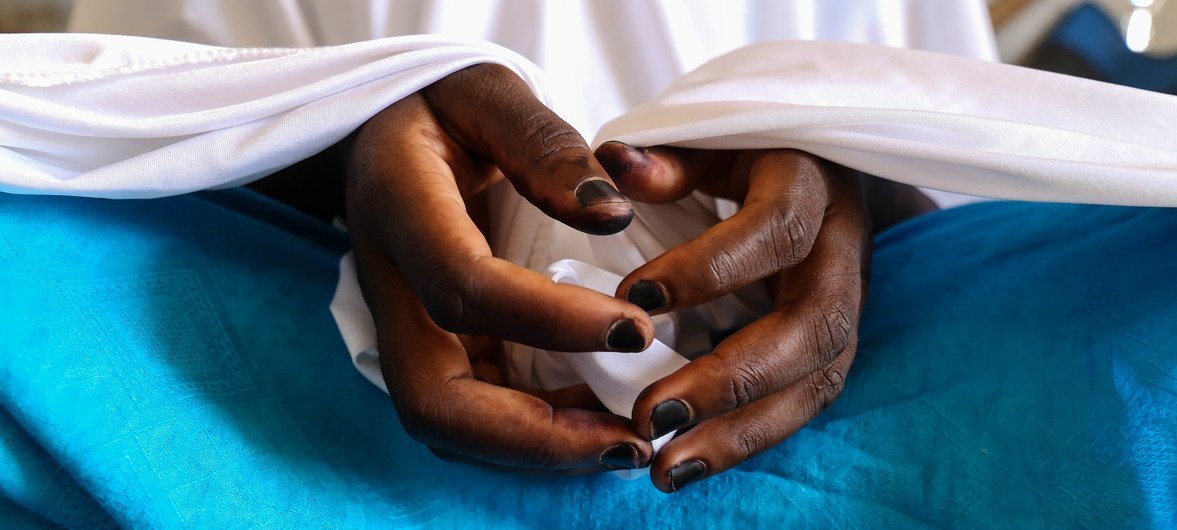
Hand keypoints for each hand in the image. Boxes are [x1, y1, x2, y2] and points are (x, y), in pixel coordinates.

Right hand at [344, 65, 657, 471]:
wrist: (380, 139)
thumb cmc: (440, 108)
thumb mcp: (488, 92)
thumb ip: (545, 146)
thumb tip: (611, 216)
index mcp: (397, 209)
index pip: (463, 287)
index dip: (548, 321)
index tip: (636, 329)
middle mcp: (389, 288)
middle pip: (433, 400)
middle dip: (533, 438)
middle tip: (630, 440)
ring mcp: (403, 329)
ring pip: (449, 425)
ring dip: (537, 451)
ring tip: (628, 442)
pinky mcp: (429, 348)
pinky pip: (471, 416)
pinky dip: (533, 436)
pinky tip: (600, 422)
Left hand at [595, 142, 872, 490]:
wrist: (826, 167)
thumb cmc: (751, 150)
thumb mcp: (714, 137)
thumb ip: (668, 158)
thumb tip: (612, 163)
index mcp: (813, 185)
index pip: (777, 231)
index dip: (711, 269)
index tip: (634, 299)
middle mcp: (843, 251)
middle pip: (810, 327)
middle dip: (730, 378)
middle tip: (650, 413)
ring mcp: (848, 304)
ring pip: (816, 381)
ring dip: (742, 433)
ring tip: (667, 468)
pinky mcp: (835, 345)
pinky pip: (805, 401)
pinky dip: (750, 439)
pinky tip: (690, 464)